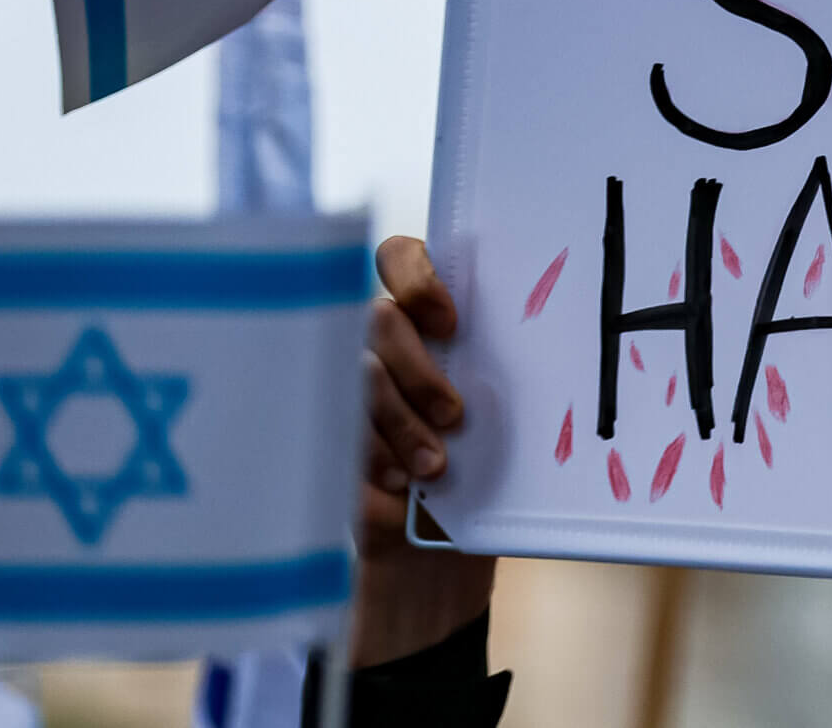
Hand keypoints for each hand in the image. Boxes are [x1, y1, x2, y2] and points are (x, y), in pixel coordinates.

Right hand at [351, 237, 494, 666]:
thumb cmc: (471, 482)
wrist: (433, 571)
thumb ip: (483, 378)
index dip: (417, 277)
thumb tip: (512, 352)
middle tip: (454, 415)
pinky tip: (395, 489)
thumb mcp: (490, 426)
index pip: (399, 260)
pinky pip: (335, 431)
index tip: (450, 322)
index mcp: (419, 329)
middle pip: (376, 318)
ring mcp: (340, 396)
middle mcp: (373, 350)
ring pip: (356, 377)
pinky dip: (370, 460)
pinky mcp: (319, 442)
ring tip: (432, 469)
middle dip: (416, 367)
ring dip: (398, 423)